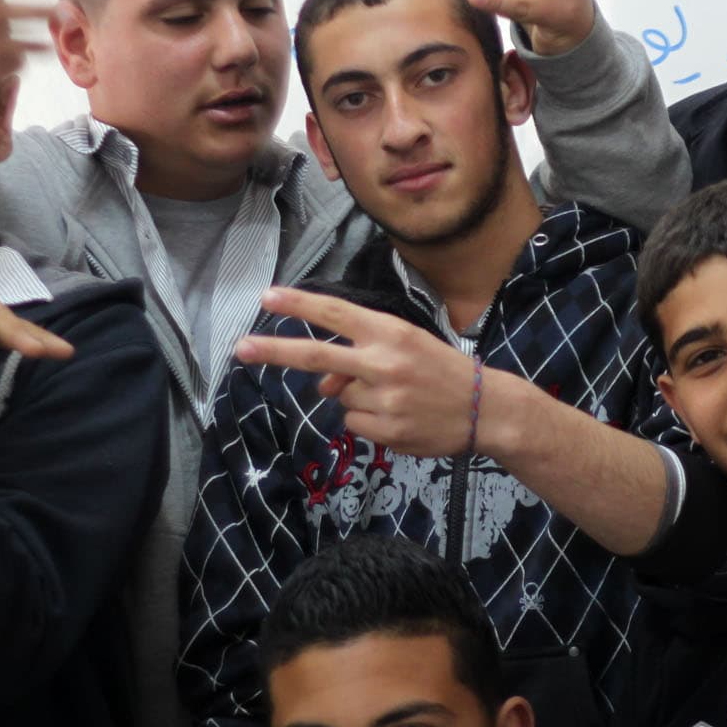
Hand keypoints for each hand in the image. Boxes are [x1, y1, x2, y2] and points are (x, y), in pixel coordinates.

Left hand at [235, 287, 492, 457]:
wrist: (485, 408)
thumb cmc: (441, 370)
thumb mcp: (406, 348)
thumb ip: (361, 355)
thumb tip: (323, 383)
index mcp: (391, 333)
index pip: (336, 313)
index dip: (299, 304)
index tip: (267, 296)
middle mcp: (384, 362)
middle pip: (316, 354)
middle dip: (274, 350)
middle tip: (241, 347)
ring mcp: (384, 399)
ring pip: (339, 397)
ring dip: (356, 398)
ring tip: (395, 398)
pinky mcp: (387, 430)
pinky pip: (355, 423)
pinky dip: (369, 421)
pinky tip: (399, 417)